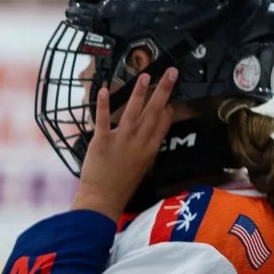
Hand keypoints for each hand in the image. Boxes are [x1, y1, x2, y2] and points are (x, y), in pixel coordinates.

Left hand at [70, 68, 179, 218]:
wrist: (102, 200)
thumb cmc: (121, 187)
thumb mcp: (142, 168)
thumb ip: (146, 149)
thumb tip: (151, 134)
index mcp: (150, 150)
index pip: (163, 123)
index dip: (168, 108)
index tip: (171, 96)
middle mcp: (139, 142)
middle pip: (154, 112)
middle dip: (163, 90)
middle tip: (170, 72)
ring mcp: (121, 140)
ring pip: (132, 112)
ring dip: (139, 92)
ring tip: (145, 75)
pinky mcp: (102, 141)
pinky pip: (103, 120)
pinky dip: (104, 105)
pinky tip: (105, 89)